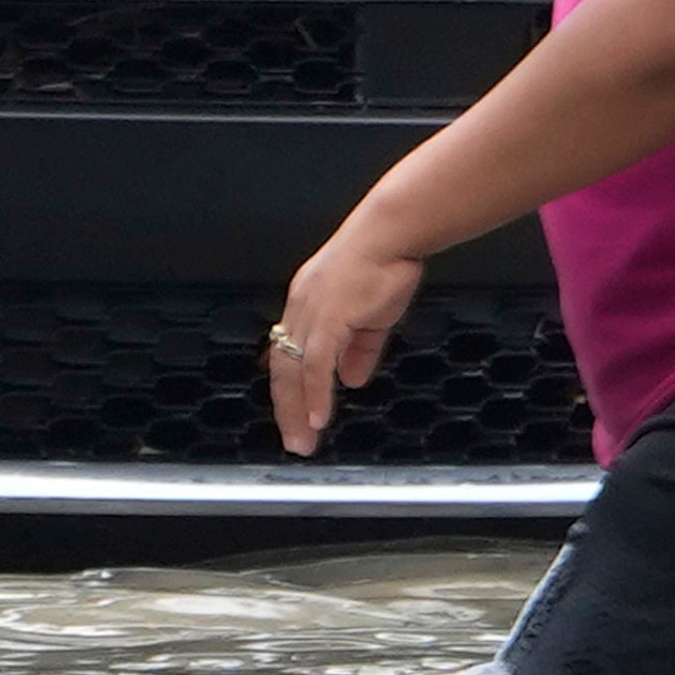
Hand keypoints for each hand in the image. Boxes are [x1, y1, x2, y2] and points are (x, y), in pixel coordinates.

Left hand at [267, 226, 424, 452]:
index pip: (288, 353)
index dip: (289, 386)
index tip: (293, 412)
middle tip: (294, 440)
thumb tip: (351, 379)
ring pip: (292, 374)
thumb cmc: (386, 262)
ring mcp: (310, 316)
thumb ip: (360, 350)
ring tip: (303, 440)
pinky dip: (315, 395)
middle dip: (287, 409)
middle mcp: (299, 311)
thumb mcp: (373, 314)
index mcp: (306, 305)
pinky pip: (315, 367)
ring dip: (297, 411)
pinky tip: (319, 418)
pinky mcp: (327, 322)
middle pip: (281, 370)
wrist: (392, 235)